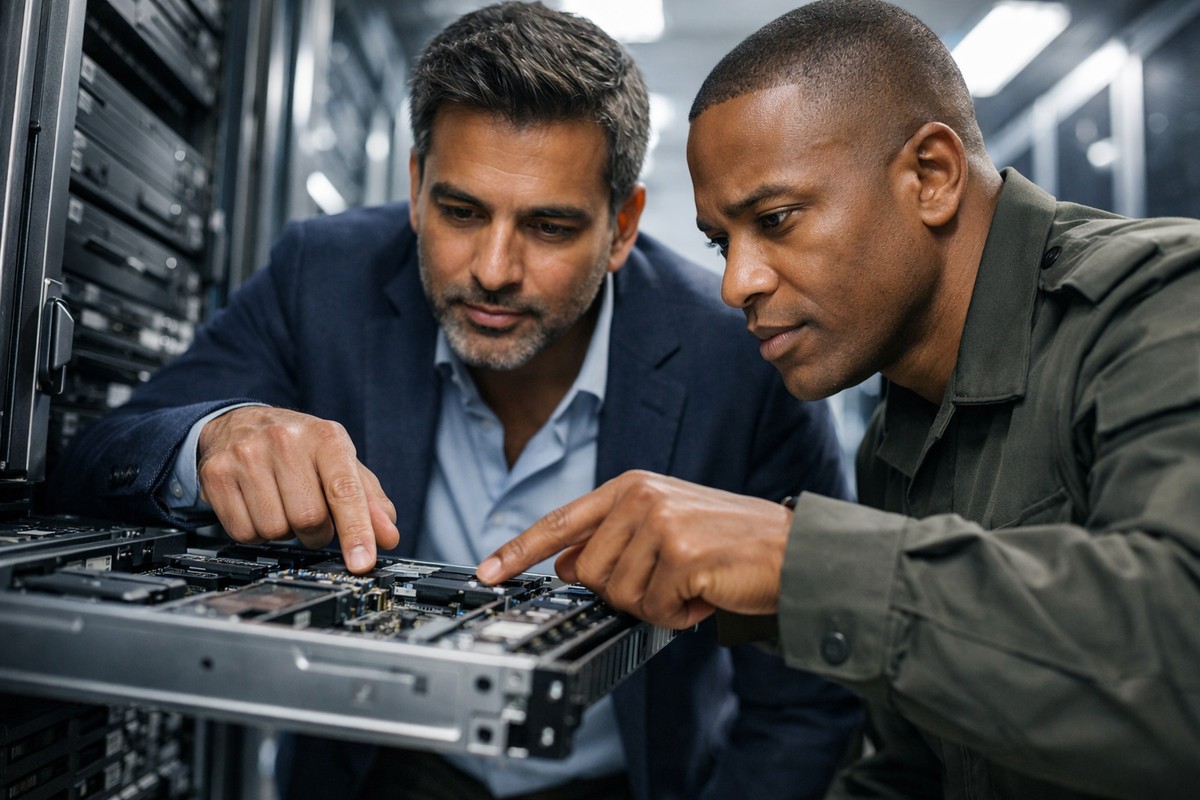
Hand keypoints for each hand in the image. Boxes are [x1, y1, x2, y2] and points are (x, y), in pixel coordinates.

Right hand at [197, 406, 398, 572]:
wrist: (241, 423)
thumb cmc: (300, 449)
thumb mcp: (342, 463)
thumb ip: (370, 501)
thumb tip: (388, 537)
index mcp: (325, 437)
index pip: (344, 491)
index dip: (356, 531)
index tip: (362, 562)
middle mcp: (285, 440)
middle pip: (309, 519)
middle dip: (316, 531)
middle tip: (312, 516)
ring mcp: (247, 455)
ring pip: (275, 530)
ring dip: (285, 532)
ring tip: (283, 505)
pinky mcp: (216, 474)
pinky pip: (243, 533)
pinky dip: (256, 532)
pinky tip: (259, 507)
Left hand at [476, 470, 792, 628]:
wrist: (793, 550)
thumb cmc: (732, 543)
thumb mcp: (666, 528)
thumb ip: (614, 542)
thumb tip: (569, 567)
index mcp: (631, 486)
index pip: (561, 521)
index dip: (520, 551)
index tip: (487, 572)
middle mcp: (640, 497)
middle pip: (589, 574)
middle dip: (627, 591)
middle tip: (670, 579)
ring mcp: (659, 522)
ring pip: (618, 595)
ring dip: (656, 604)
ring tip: (692, 582)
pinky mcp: (680, 553)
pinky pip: (653, 609)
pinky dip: (678, 614)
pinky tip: (704, 592)